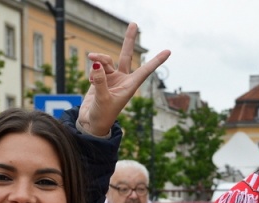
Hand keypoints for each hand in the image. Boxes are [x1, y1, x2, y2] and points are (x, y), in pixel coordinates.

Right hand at [78, 22, 170, 136]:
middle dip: (129, 40)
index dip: (156, 61)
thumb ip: (99, 81)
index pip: (145, 70)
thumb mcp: (102, 99)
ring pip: (106, 61)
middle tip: (134, 24)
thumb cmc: (102, 116)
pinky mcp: (100, 79)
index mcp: (130, 86)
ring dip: (98, 58)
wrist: (91, 123)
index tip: (169, 51)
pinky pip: (97, 68)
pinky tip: (89, 80)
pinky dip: (92, 71)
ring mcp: (112, 78)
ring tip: (91, 59)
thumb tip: (96, 64)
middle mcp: (123, 79)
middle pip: (126, 55)